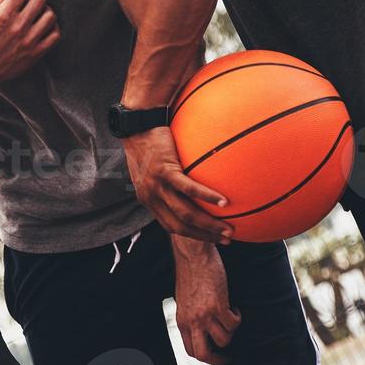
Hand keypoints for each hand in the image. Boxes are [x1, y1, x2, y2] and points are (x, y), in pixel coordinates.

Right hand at [0, 0, 59, 90]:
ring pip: (50, 16)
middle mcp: (17, 27)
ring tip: (38, 15)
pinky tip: (44, 27)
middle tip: (30, 4)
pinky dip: (53, 28)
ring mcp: (28, 41)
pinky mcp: (36, 54)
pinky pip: (55, 35)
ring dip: (46, 12)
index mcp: (3, 15)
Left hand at [122, 126, 232, 243]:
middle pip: (180, 226)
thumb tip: (187, 189)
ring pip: (185, 213)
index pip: (171, 226)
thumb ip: (165, 183)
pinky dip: (207, 197)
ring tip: (227, 230)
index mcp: (148, 200)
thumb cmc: (147, 142)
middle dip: (204, 236)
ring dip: (208, 225)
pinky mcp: (164, 170)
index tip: (210, 238)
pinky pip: (188, 188)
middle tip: (226, 240)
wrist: (136, 123)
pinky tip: (223, 202)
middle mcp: (150, 197)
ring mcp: (157, 185)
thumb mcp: (151, 169)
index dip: (192, 235)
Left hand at [172, 240, 239, 364]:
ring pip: (224, 339)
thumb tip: (202, 328)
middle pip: (204, 354)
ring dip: (231, 332)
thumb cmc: (190, 273)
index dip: (205, 356)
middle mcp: (192, 320)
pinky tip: (234, 307)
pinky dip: (237, 318)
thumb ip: (191, 315)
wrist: (193, 254)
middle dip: (218, 359)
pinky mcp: (219, 305)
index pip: (191, 350)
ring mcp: (205, 314)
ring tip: (230, 317)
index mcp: (182, 320)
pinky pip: (233, 323)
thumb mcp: (184, 300)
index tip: (215, 354)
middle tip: (228, 356)